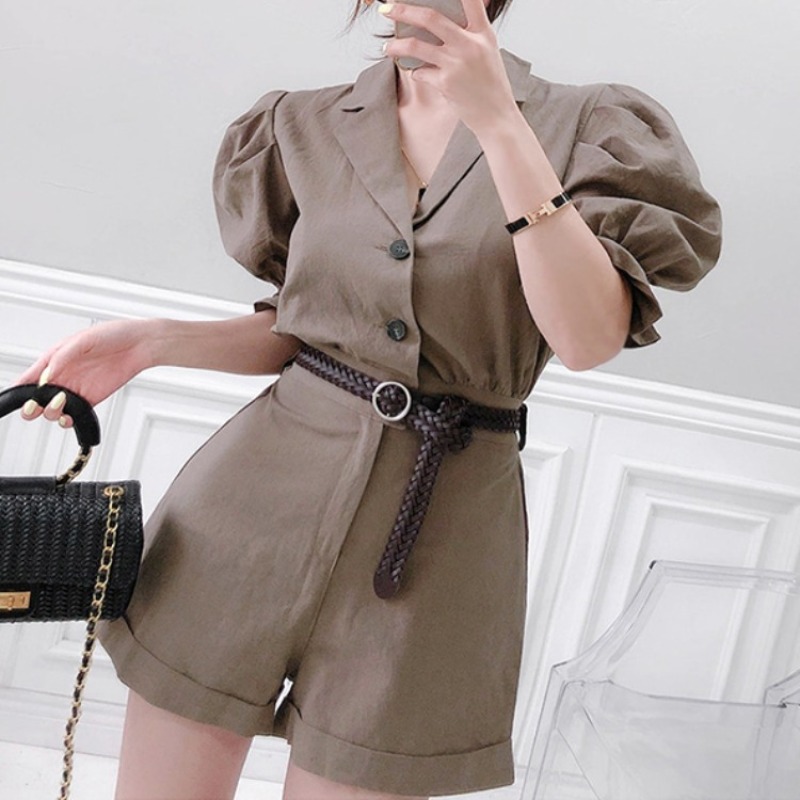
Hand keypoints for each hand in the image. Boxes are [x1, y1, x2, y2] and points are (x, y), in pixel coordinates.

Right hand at [12, 318, 155, 427]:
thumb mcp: (82, 340)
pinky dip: (68, 420)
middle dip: (31, 406)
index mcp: (54, 359)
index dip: (19, 389)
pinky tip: (69, 417)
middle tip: (36, 406)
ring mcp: (75, 389)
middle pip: (36, 398)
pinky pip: (74, 415)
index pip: (29, 377)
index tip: (16, 398)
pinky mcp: (90, 399)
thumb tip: (46, 375)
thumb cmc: (112, 335)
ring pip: (52, 409)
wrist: (139, 345)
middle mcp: (62, 376)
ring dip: (51, 412)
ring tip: (61, 403)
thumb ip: (62, 358)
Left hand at [379, 0, 518, 132]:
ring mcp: (456, 63)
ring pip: (416, 46)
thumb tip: (441, 24)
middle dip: (403, 10)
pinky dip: (415, 72)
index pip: (470, 0)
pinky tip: (418, 73)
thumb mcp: (488, 51)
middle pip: (430, 17)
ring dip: (396, 46)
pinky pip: (420, 72)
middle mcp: (469, 44)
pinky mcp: (445, 83)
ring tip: (387, 47)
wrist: (497, 116)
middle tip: (386, 8)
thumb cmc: (491, 85)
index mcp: (483, 33)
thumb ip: (470, 35)